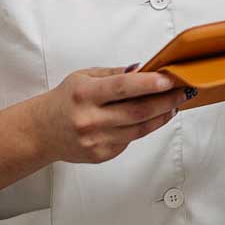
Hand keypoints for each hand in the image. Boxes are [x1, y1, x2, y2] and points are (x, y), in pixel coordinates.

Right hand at [34, 67, 184, 164]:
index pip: (122, 87)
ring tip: (173, 105)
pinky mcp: (101, 155)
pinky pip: (130, 140)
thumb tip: (144, 69)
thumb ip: (114, 74)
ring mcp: (95, 140)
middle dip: (165, 101)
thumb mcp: (84, 77)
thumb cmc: (64, 100)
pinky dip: (143, 128)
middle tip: (183, 92)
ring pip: (139, 129)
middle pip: (137, 111)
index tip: (169, 79)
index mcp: (84, 94)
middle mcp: (89, 119)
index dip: (149, 83)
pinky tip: (150, 118)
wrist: (41, 131)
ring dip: (161, 116)